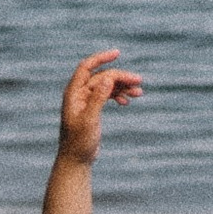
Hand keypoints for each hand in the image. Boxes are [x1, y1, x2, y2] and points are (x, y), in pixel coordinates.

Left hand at [58, 49, 142, 167]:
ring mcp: (85, 101)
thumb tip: (108, 78)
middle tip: (139, 82)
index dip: (101, 58)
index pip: (86, 67)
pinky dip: (118, 95)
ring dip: (122, 87)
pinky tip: (127, 101)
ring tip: (139, 92)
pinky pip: (106, 95)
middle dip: (120, 77)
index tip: (118, 53)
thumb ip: (98, 99)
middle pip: (102, 77)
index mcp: (73, 93)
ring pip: (106, 86)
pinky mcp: (92, 108)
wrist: (76, 160)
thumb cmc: (79, 142)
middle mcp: (78, 94)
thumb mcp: (90, 120)